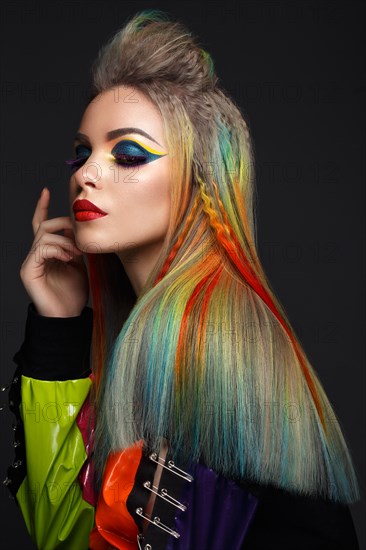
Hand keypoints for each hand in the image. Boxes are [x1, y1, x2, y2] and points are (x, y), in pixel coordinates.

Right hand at [19, 187, 89, 316]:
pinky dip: (58, 250)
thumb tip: (80, 229)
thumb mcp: (79, 264)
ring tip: (77, 254)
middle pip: (44, 226)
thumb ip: (76, 246)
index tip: (46, 190)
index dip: (43, 207)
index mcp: (48, 252)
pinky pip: (41, 249)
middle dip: (64, 224)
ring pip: (43, 236)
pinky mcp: (29, 271)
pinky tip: (68, 258)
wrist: (68, 317)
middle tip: (79, 234)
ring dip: (65, 241)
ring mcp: (31, 262)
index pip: (42, 224)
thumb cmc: (74, 293)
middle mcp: (36, 255)